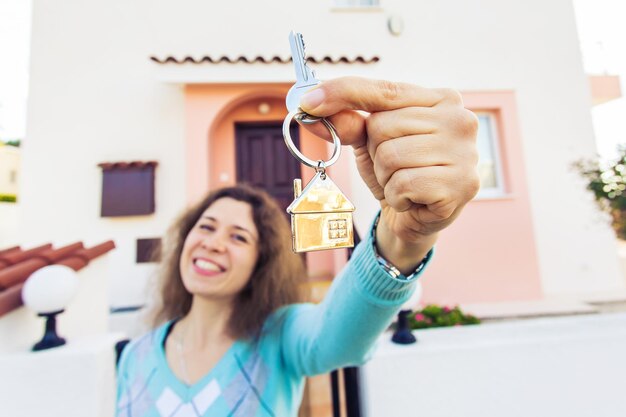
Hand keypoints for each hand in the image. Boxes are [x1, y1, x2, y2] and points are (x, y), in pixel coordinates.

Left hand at [299, 77, 479, 272]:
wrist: (418, 219)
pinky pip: (403, 185)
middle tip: (395, 168)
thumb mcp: (369, 144)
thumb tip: (311, 107)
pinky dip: (398, 198)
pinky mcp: (462, 185)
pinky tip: (414, 200)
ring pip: (390, 157)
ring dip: (386, 178)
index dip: (341, 93)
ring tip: (405, 184)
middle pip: (382, 126)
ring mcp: (465, 153)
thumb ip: (347, 122)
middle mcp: (460, 119)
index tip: (307, 101)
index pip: (383, 90)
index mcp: (441, 99)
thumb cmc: (398, 173)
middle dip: (376, 153)